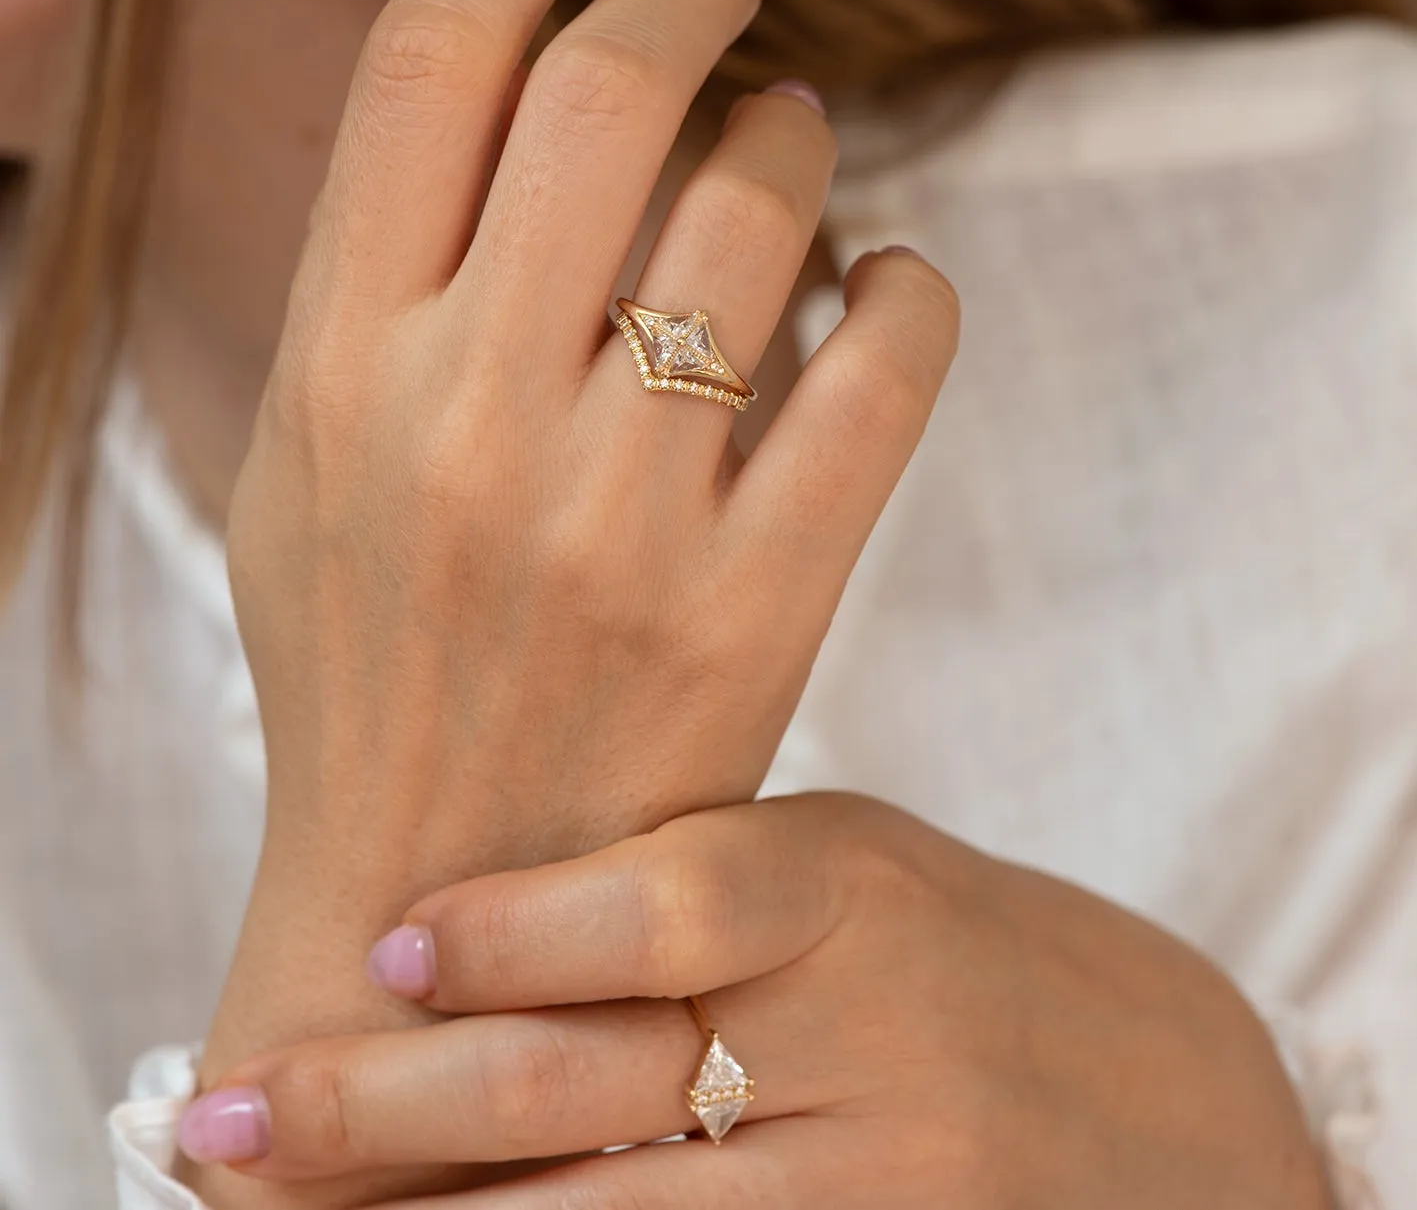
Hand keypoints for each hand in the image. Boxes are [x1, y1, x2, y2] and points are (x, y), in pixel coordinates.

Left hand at [187, 795, 1330, 1208]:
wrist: (1161, 1097)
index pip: (679, 900)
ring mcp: (896, 1195)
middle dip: (385, 1116)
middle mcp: (879, 1049)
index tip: (386, 943)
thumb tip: (442, 940)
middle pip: (600, 1092)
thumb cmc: (952, 948)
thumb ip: (680, 886)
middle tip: (222, 1120)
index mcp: (857, 893)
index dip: (521, 928)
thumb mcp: (840, 867)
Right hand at [201, 0, 957, 1194]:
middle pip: (606, 89)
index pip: (431, 57)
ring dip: (796, 129)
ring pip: (757, 201)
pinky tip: (881, 284)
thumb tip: (506, 90)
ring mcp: (620, 519)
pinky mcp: (756, 603)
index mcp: (335, 365)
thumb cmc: (370, 658)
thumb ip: (377, 274)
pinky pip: (882, 365)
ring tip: (788, 142)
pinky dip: (907, 287)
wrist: (451, 891)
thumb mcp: (303, 457)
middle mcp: (467, 422)